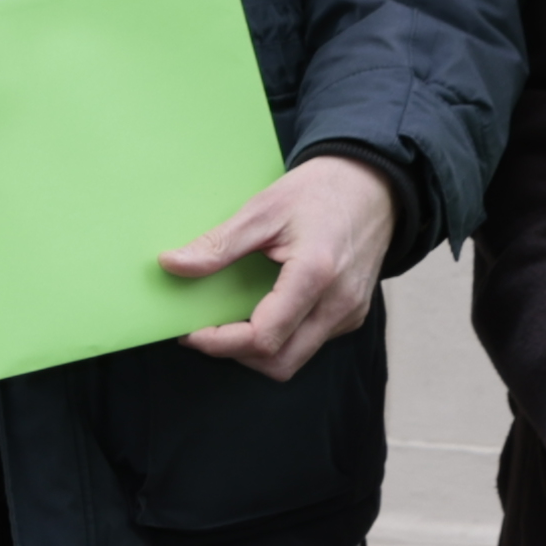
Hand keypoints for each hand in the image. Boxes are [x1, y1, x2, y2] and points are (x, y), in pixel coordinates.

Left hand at [165, 152, 401, 379]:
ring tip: (232, 321)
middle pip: (279, 362)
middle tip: (206, 331)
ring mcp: (350, 312)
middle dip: (237, 355)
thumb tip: (172, 264)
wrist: (373, 183)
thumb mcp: (263, 209)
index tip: (192, 331)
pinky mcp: (352, 314)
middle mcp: (339, 303)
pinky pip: (311, 343)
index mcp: (316, 275)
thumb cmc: (320, 190)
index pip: (263, 338)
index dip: (220, 343)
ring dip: (258, 349)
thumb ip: (219, 244)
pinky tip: (263, 310)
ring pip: (295, 359)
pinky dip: (281, 337)